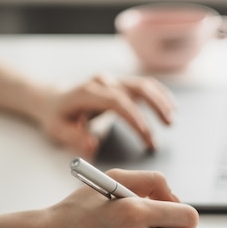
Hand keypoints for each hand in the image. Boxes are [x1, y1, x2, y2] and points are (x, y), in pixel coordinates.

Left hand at [37, 74, 174, 157]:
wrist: (54, 98)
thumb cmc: (58, 116)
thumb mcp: (57, 129)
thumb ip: (74, 137)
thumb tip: (92, 146)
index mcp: (88, 92)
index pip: (117, 101)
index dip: (134, 117)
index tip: (146, 135)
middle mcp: (104, 82)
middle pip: (136, 87)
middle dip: (155, 105)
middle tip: (168, 124)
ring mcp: (114, 81)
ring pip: (144, 85)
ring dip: (161, 101)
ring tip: (171, 120)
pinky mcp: (122, 84)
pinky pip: (145, 85)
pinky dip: (160, 95)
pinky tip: (171, 108)